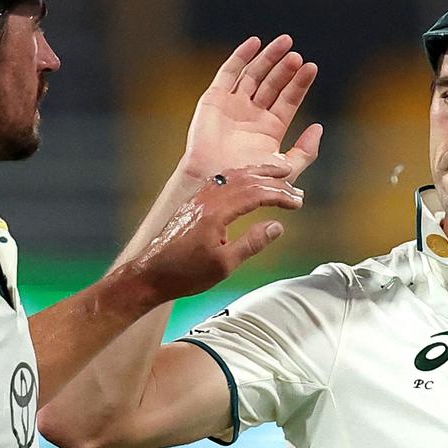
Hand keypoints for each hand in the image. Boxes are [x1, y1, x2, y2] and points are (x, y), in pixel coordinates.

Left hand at [125, 164, 304, 302]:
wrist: (150, 273)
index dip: (280, 195)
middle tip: (295, 189)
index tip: (297, 201)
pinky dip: (240, 177)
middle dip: (275, 182)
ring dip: (258, 174)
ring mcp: (198, 198)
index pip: (256, 193)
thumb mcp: (224, 264)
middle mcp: (207, 199)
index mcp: (216, 212)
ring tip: (278, 174)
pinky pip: (220, 180)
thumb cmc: (185, 273)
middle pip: (247, 180)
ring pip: (233, 176)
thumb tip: (277, 227)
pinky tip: (247, 180)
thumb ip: (252, 243)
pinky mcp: (193, 203)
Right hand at [180, 35, 322, 184]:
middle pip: (272, 84)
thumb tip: (319, 128)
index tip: (312, 67)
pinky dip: (240, 56)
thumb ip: (306, 152)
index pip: (288, 100)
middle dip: (285, 69)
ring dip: (268, 58)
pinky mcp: (214, 99)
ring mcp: (232, 106)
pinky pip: (228, 73)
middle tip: (297, 56)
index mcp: (269, 130)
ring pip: (253, 74)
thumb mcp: (287, 169)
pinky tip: (255, 42)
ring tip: (285, 43)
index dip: (300, 84)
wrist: (216, 181)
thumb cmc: (250, 181)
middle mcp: (251, 115)